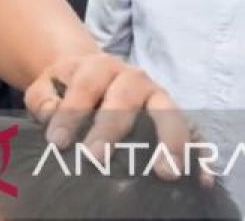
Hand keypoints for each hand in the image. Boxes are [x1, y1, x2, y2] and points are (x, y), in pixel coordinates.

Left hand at [24, 52, 207, 183]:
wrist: (92, 74)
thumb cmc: (66, 88)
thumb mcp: (45, 87)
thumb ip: (43, 99)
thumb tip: (52, 116)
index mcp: (98, 66)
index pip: (84, 87)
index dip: (70, 114)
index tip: (57, 143)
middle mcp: (133, 77)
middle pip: (127, 97)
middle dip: (111, 128)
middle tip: (96, 158)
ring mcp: (159, 96)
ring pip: (169, 112)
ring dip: (169, 141)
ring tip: (166, 172)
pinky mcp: (176, 117)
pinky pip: (194, 133)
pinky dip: (200, 154)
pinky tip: (202, 179)